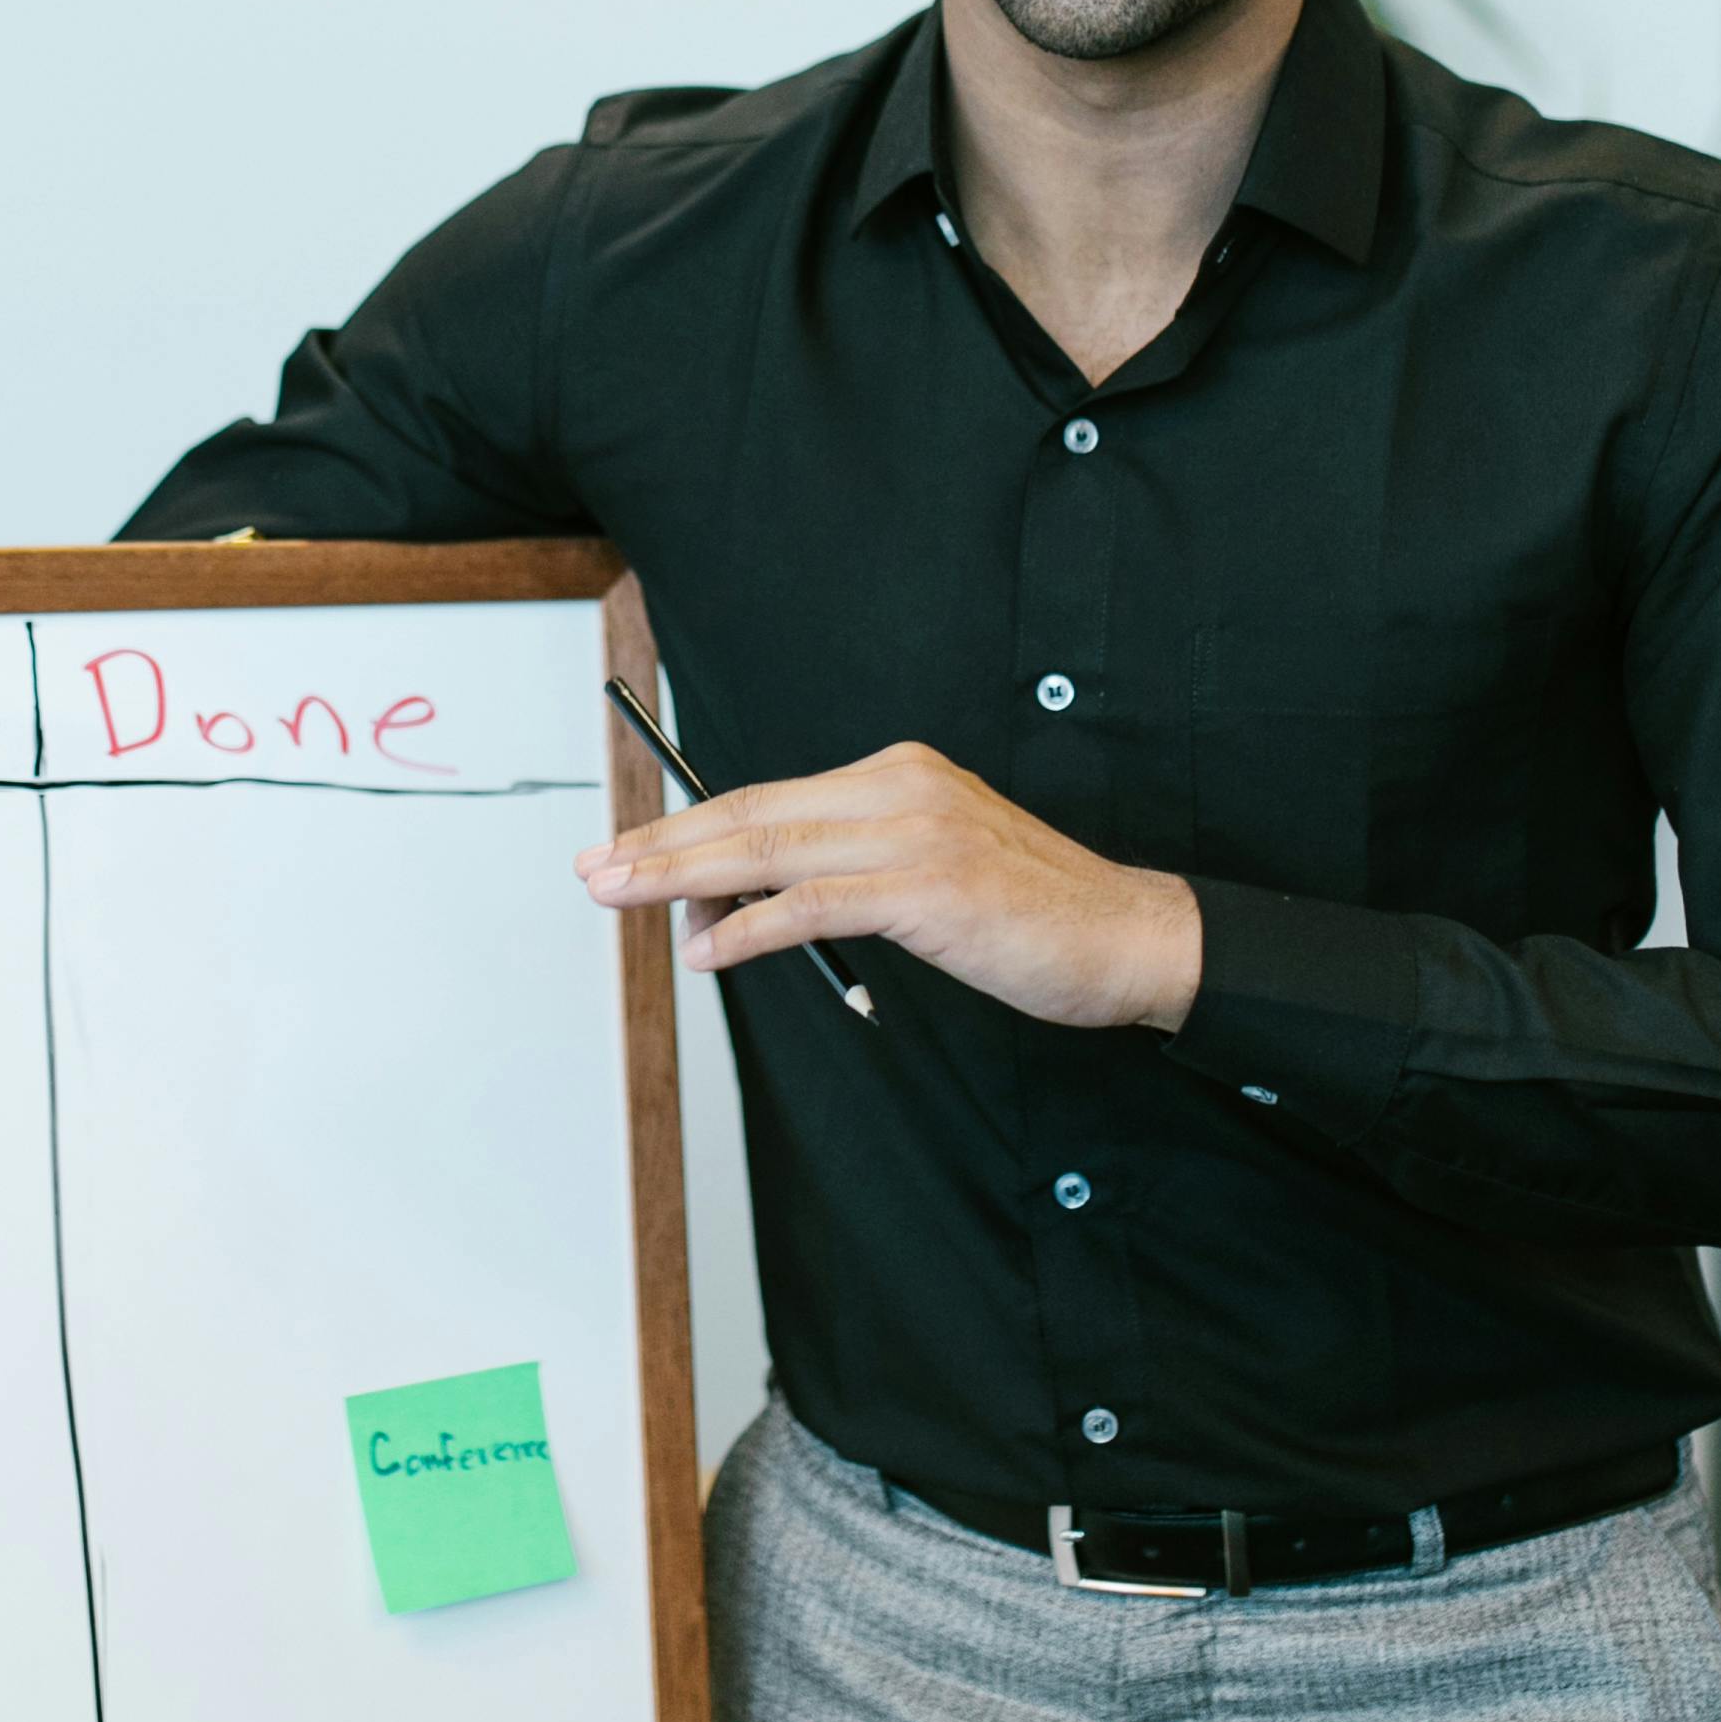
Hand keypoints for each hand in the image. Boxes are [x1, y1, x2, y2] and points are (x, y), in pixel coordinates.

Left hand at [576, 738, 1202, 1033]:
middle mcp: (899, 787)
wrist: (1125, 935)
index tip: (626, 850)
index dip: (686, 825)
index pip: (766, 797)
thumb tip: (737, 908)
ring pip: (770, 851)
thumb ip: (844, 876)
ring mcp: (915, 833)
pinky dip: (749, 927)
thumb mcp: (927, 874)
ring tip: (623, 898)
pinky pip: (814, 905)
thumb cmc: (1027, 914)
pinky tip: (706, 947)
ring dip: (683, 878)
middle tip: (596, 868)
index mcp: (895, 774)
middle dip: (662, 844)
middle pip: (752, 813)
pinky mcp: (929, 889)